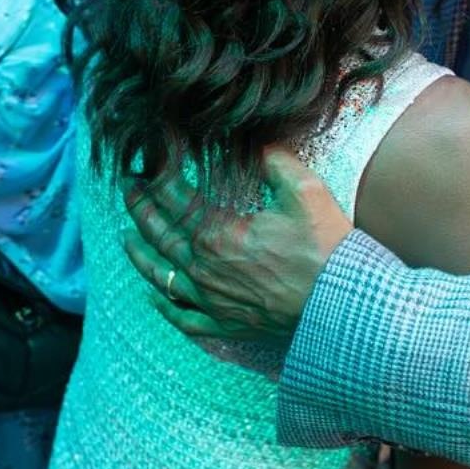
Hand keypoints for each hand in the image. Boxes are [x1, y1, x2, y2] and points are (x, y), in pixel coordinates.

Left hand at [123, 146, 353, 343]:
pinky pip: (183, 317)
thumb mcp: (305, 191)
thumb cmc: (326, 249)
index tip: (146, 160)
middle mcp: (204, 268)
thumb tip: (257, 144)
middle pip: (160, 234)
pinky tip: (154, 296)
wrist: (343, 306)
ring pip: (162, 276)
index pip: (174, 199)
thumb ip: (274, 161)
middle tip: (128, 188)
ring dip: (140, 254)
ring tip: (126, 237)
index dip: (157, 176)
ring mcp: (211, 300)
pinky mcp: (225, 324)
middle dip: (140, 208)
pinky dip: (164, 306)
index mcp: (218, 232)